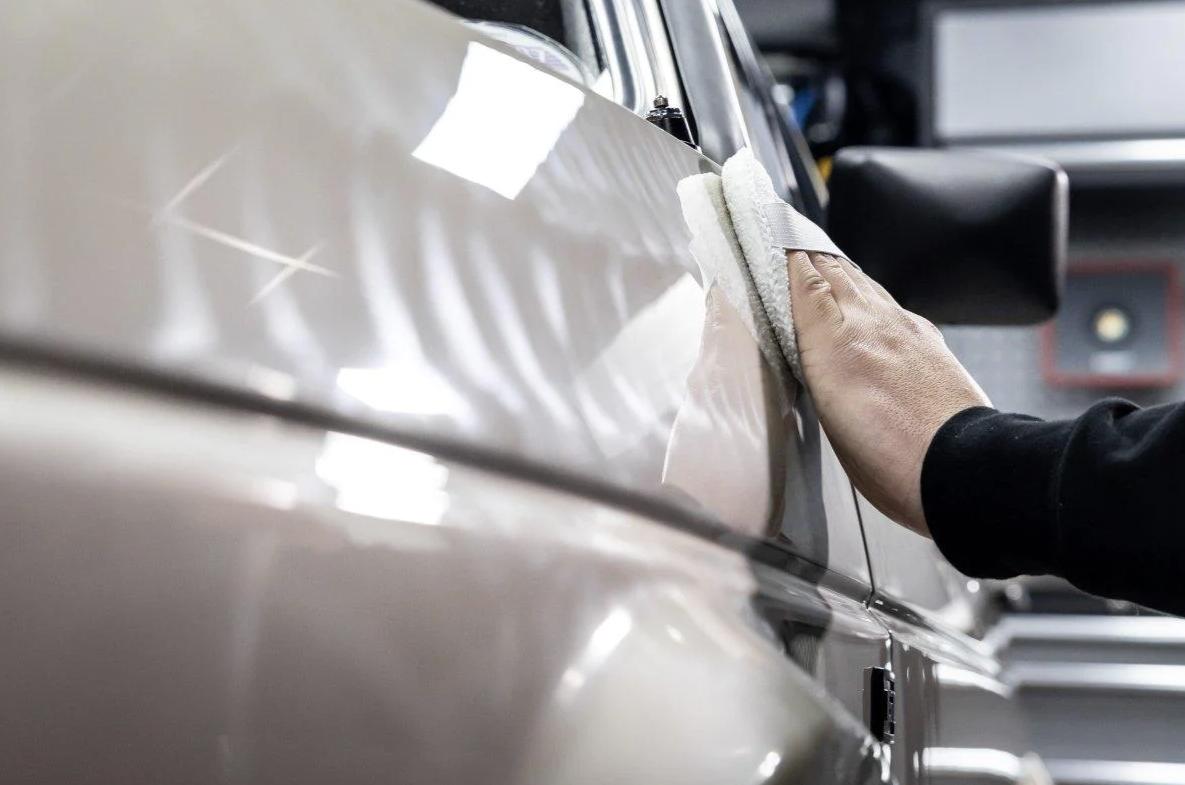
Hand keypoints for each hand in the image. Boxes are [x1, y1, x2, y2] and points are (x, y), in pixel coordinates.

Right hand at [788, 251, 989, 534]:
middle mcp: (868, 323)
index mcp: (834, 341)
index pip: (804, 281)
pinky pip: (889, 302)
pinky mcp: (927, 338)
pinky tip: (867, 302)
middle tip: (789, 245)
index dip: (786, 259)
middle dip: (809, 257)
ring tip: (822, 266)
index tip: (770, 243)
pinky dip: (870, 294)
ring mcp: (902, 327)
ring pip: (863, 283)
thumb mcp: (829, 414)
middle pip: (833, 272)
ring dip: (839, 271)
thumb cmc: (890, 456)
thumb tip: (805, 334)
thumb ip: (815, 363)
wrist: (959, 466)